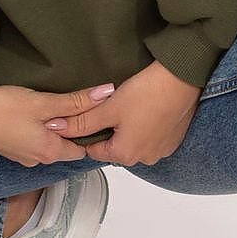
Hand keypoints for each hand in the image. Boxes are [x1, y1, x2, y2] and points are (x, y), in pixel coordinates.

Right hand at [0, 78, 116, 167]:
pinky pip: (33, 139)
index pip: (83, 149)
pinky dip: (38, 127)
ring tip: (57, 103)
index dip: (92, 132)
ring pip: (48, 141)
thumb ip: (77, 101)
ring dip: (54, 126)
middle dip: (73, 127)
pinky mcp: (9, 146)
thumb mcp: (44, 103)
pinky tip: (33, 110)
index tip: (97, 113)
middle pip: (66, 145)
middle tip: (79, 103)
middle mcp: (37, 159)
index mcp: (50, 152)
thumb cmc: (3, 108)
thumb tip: (107, 94)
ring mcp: (21, 155)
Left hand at [42, 60, 201, 165]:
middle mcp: (144, 158)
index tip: (89, 114)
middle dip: (109, 129)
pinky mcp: (173, 139)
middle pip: (114, 147)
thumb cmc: (146, 93)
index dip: (87, 131)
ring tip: (131, 104)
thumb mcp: (108, 107)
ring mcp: (161, 150)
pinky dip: (146, 125)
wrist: (182, 79)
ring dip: (128, 127)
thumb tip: (54, 128)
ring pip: (133, 141)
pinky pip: (151, 136)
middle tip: (111, 105)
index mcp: (125, 155)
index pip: (93, 151)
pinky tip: (146, 107)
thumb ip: (81, 121)